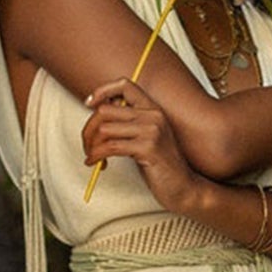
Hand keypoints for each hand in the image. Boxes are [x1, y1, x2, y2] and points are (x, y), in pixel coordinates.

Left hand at [83, 77, 199, 213]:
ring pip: (104, 129)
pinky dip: (97, 155)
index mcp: (153, 109)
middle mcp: (153, 116)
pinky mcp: (147, 148)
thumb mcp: (147, 138)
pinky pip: (110, 147)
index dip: (103, 91)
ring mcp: (151, 131)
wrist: (184, 187)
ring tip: (93, 157)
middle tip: (87, 144)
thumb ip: (129, 123)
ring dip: (92, 146)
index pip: (125, 85)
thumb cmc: (162, 165)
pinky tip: (96, 163)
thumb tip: (98, 114)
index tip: (89, 103)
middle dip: (89, 129)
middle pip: (106, 110)